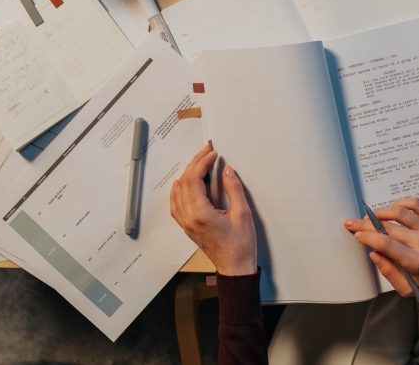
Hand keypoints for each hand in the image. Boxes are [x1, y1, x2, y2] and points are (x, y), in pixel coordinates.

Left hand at [170, 141, 256, 275]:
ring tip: (199, 162)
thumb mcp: (242, 214)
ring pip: (177, 192)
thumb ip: (233, 189)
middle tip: (207, 151)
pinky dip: (178, 190)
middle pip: (184, 183)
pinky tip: (183, 183)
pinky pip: (175, 205)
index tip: (213, 154)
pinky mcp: (187, 227)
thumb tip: (227, 170)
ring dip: (187, 174)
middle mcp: (189, 218)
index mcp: (201, 214)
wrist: (235, 268)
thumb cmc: (241, 245)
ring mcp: (186, 223)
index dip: (202, 163)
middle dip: (195, 163)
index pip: (193, 180)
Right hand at [344, 197, 418, 295]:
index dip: (368, 236)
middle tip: (354, 223)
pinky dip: (400, 202)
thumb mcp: (407, 288)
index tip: (357, 234)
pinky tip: (391, 209)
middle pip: (388, 226)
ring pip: (399, 211)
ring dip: (380, 212)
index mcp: (416, 262)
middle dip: (366, 224)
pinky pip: (415, 203)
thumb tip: (373, 252)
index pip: (386, 244)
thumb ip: (388, 271)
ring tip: (370, 217)